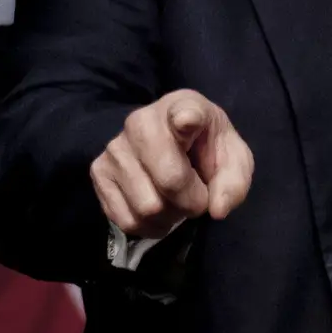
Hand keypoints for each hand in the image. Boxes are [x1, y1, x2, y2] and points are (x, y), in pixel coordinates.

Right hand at [89, 89, 254, 238]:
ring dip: (170, 216)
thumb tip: (216, 209)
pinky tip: (158, 210)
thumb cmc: (205, 148)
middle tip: (196, 196)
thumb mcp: (232, 159)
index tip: (187, 121)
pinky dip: (149, 226)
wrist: (169, 145)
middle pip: (170, 179)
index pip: (183, 111)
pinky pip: (127, 220)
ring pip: (148, 207)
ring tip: (175, 200)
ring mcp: (115, 148)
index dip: (186, 119)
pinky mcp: (98, 173)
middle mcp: (140, 122)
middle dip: (192, 201)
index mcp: (183, 106)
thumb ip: (233, 182)